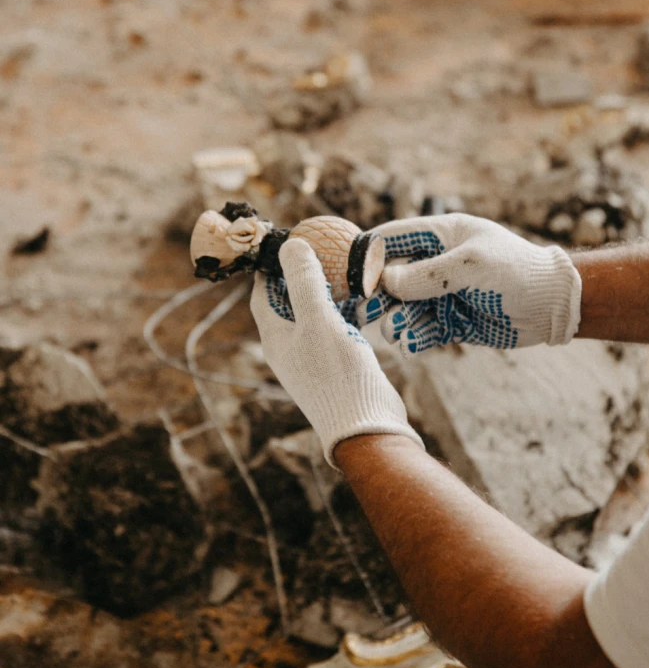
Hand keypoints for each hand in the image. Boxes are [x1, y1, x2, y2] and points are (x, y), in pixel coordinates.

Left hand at [250, 238, 423, 464]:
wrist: (367, 427)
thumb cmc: (338, 376)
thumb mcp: (320, 321)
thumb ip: (305, 282)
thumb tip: (290, 244)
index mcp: (275, 338)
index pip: (262, 293)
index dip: (269, 266)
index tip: (283, 240)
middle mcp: (289, 348)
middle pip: (288, 301)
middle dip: (301, 274)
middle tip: (319, 247)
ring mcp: (313, 358)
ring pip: (314, 314)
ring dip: (326, 291)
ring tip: (343, 266)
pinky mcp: (336, 365)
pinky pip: (335, 328)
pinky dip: (344, 310)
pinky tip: (363, 298)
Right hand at [356, 214, 581, 354]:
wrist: (553, 306)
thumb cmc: (517, 272)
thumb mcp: (471, 266)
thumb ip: (428, 274)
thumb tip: (386, 282)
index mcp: (440, 236)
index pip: (392, 239)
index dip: (368, 256)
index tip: (350, 276)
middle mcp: (436, 265)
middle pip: (391, 279)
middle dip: (376, 296)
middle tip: (360, 312)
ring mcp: (442, 295)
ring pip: (404, 308)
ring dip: (395, 320)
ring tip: (394, 331)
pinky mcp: (451, 322)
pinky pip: (422, 331)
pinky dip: (413, 338)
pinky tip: (410, 345)